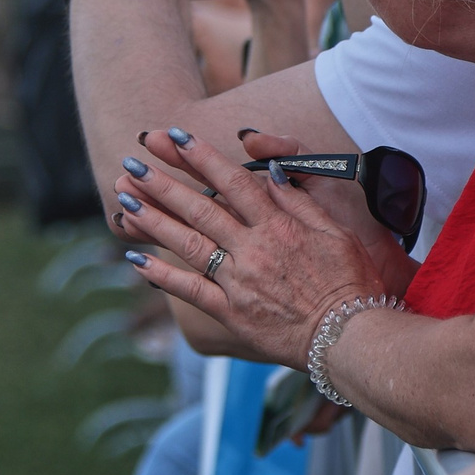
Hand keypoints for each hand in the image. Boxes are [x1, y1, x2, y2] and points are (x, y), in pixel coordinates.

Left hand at [114, 129, 392, 368]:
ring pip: (187, 244)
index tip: (175, 136)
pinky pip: (190, 290)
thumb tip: (269, 171)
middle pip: (200, 208)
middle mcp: (254, 249)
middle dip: (162, 183)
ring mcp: (239, 282)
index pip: (233, 182)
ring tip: (124, 200)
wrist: (350, 337)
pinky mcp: (232, 313)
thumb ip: (298, 200)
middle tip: (130, 164)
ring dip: (153, 220)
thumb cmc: (350, 282)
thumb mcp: (334, 231)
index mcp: (279, 225)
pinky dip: (161, 275)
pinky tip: (136, 260)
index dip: (201, 157)